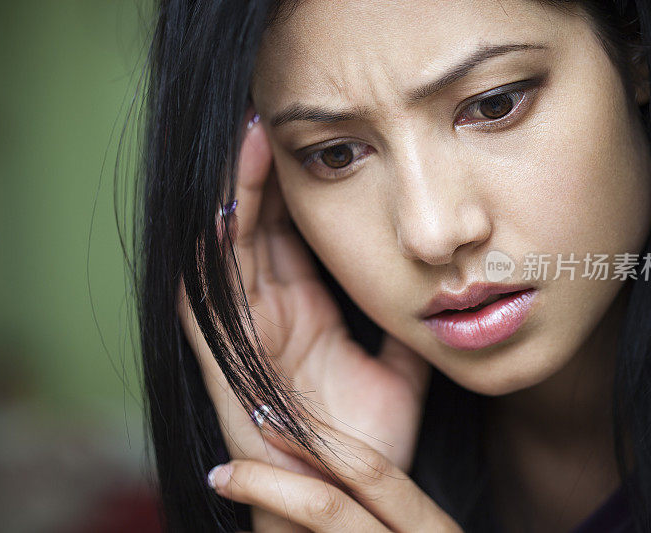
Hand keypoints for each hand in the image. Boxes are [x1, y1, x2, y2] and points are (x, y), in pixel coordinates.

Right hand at [177, 108, 432, 530]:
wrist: (342, 504)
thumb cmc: (366, 448)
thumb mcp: (400, 375)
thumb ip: (408, 330)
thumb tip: (439, 293)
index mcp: (307, 314)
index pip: (295, 237)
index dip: (302, 191)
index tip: (321, 144)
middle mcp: (271, 315)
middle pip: (260, 230)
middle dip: (265, 176)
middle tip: (275, 120)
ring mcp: (247, 333)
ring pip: (231, 249)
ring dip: (237, 197)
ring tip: (251, 141)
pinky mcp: (229, 358)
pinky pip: (211, 295)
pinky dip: (212, 252)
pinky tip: (222, 204)